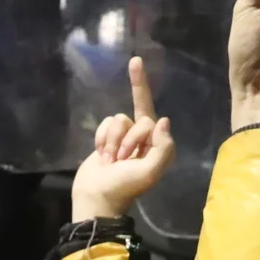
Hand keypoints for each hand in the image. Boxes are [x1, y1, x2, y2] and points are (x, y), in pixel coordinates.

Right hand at [72, 55, 175, 221]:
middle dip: (126, 138)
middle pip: (135, 118)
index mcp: (158, 145)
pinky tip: (101, 157)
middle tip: (122, 160)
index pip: (152, 113)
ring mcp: (125, 139)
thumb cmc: (124, 187)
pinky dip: (101, 139)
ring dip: (112, 141)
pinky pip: (105, 124)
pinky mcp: (108, 139)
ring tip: (110, 161)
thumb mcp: (149, 172)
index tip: (134, 61)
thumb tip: (163, 120)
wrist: (95, 197)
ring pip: (117, 120)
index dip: (141, 87)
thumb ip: (162, 148)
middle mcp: (144, 139)